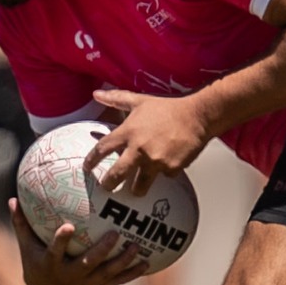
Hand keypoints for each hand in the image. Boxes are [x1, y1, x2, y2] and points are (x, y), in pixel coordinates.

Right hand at [8, 198, 145, 284]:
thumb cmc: (36, 258)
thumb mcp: (27, 243)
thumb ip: (22, 223)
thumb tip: (12, 198)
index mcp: (51, 264)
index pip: (54, 252)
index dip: (61, 241)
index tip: (68, 225)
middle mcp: (70, 276)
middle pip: (87, 264)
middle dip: (102, 251)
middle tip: (115, 234)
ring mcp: (86, 284)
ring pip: (107, 274)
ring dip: (123, 262)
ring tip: (137, 248)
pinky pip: (117, 280)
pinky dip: (132, 273)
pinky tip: (148, 262)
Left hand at [87, 90, 212, 195]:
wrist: (198, 115)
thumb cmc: (169, 108)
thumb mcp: (140, 101)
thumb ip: (117, 99)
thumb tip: (96, 94)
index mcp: (128, 133)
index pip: (102, 150)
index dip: (91, 161)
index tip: (87, 168)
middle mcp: (139, 149)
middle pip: (116, 175)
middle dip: (108, 184)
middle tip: (106, 188)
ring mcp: (155, 161)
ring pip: (140, 185)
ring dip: (136, 189)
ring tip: (136, 190)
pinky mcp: (172, 168)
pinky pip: (164, 176)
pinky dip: (165, 173)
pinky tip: (168, 166)